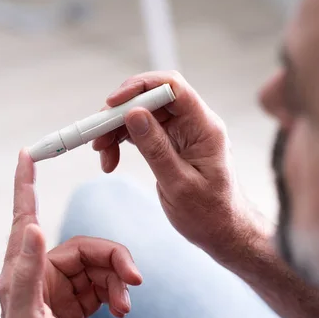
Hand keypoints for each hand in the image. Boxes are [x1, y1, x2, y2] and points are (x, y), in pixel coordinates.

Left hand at [0, 150, 142, 317]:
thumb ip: (27, 273)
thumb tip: (33, 226)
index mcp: (21, 273)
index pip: (25, 218)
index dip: (26, 185)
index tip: (27, 155)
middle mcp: (41, 275)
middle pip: (84, 246)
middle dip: (112, 260)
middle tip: (134, 281)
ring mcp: (62, 288)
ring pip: (99, 264)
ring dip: (118, 281)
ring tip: (127, 306)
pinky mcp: (80, 302)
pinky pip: (105, 283)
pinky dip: (118, 292)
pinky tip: (123, 310)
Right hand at [93, 71, 253, 257]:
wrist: (221, 230)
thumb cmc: (209, 213)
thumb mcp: (179, 184)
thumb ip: (156, 148)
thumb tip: (134, 114)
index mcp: (204, 127)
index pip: (173, 87)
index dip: (141, 87)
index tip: (112, 104)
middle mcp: (193, 123)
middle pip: (151, 98)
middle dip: (120, 112)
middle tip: (98, 135)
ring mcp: (180, 132)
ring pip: (141, 114)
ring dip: (116, 129)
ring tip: (102, 153)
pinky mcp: (169, 142)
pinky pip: (140, 131)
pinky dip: (121, 141)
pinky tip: (110, 158)